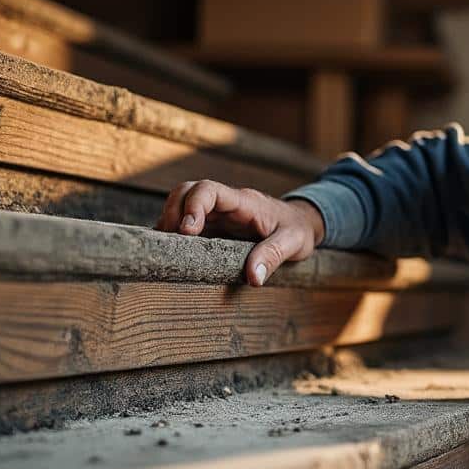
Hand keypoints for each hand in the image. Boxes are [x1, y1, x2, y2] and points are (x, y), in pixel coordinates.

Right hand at [154, 179, 325, 285]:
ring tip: (166, 250)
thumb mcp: (293, 242)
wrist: (302, 222)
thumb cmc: (298, 229)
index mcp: (244, 202)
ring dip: (169, 224)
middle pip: (186, 192)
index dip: (193, 206)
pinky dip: (175, 235)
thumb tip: (254, 278)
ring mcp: (217, 215)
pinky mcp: (214, 227)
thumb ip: (274, 256)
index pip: (209, 190)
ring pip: (181, 206)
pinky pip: (187, 224)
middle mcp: (225, 204)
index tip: (187, 231)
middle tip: (168, 243)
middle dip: (172, 213)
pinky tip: (172, 253)